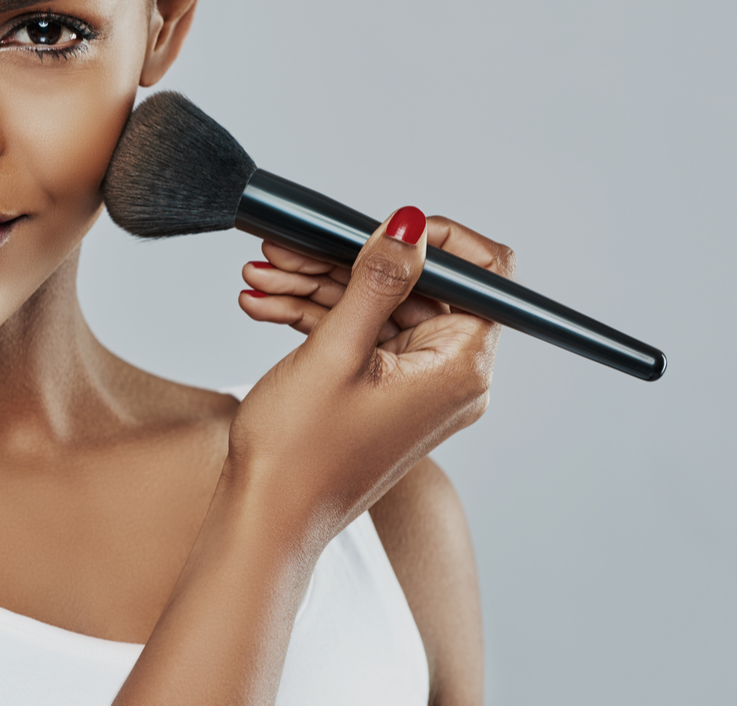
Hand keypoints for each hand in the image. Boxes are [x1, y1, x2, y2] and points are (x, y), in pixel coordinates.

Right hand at [229, 208, 515, 543]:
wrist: (266, 519)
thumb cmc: (301, 455)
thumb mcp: (337, 351)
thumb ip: (378, 280)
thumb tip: (410, 224)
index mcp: (459, 367)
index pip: (481, 275)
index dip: (434, 241)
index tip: (378, 228)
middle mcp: (448, 377)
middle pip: (414, 288)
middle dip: (345, 262)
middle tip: (288, 251)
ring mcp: (414, 387)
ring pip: (377, 309)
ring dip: (318, 288)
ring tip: (261, 278)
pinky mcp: (381, 394)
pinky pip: (360, 338)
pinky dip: (318, 318)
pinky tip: (268, 306)